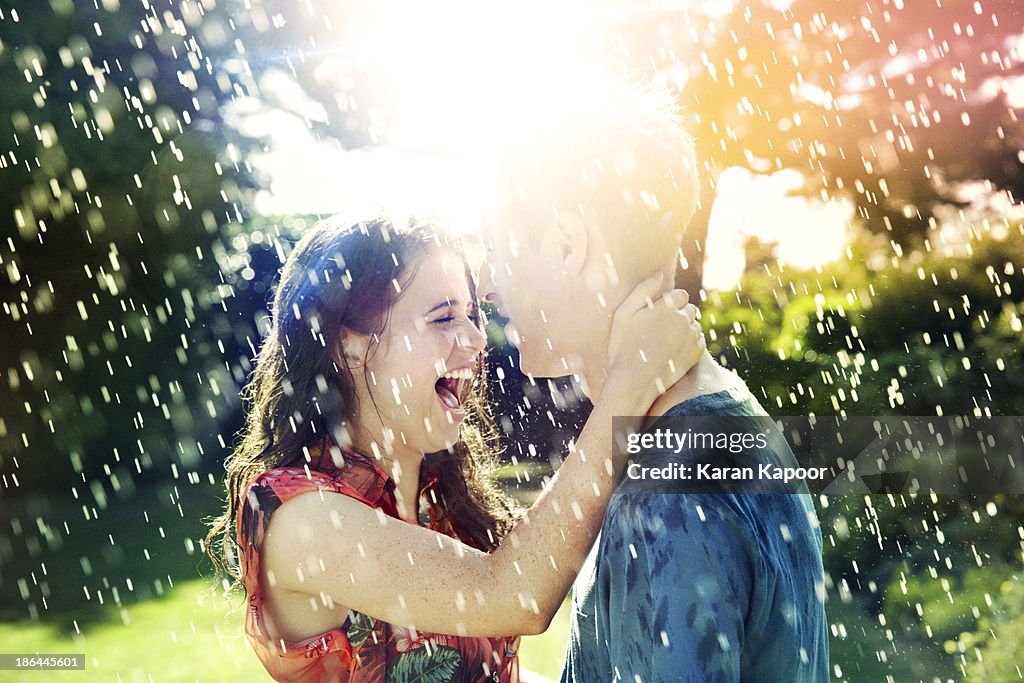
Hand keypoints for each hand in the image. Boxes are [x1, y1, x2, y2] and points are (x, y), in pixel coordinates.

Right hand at [606, 273, 704, 404]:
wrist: (632, 382)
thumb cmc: (622, 347)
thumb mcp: (623, 315)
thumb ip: (642, 290)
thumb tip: (660, 273)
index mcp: (665, 306)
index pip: (680, 295)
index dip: (669, 305)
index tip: (658, 317)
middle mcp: (682, 318)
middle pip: (689, 309)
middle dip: (679, 315)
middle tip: (660, 332)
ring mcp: (691, 336)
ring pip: (695, 325)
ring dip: (685, 330)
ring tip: (666, 344)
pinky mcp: (696, 353)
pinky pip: (699, 340)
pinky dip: (690, 343)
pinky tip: (673, 352)